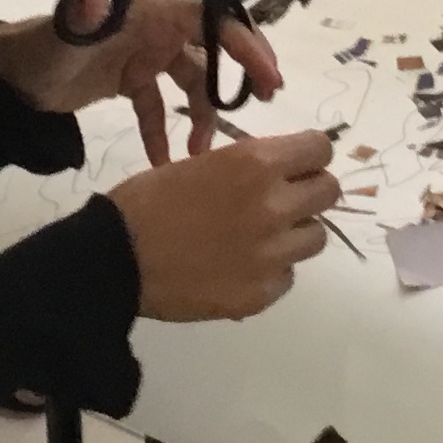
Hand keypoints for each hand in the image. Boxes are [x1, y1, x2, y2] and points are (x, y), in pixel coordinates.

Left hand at [3, 0, 283, 164]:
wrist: (10, 78)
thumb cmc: (43, 46)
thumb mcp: (66, 31)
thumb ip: (84, 13)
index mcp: (152, 10)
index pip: (212, 22)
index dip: (245, 45)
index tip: (270, 78)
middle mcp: (155, 29)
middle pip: (212, 51)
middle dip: (239, 76)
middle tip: (265, 105)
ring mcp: (144, 55)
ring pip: (190, 84)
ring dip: (201, 116)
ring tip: (202, 154)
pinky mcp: (129, 81)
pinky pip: (158, 108)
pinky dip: (162, 132)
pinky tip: (164, 162)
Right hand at [106, 128, 339, 319]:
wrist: (114, 260)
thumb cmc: (147, 202)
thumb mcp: (202, 164)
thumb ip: (249, 167)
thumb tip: (279, 171)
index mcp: (255, 163)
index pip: (320, 149)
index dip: (309, 156)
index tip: (295, 165)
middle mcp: (273, 205)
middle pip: (329, 192)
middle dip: (310, 192)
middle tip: (283, 200)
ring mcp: (271, 254)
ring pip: (316, 237)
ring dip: (295, 233)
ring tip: (260, 238)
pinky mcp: (261, 293)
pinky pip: (288, 275)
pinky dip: (271, 270)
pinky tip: (239, 267)